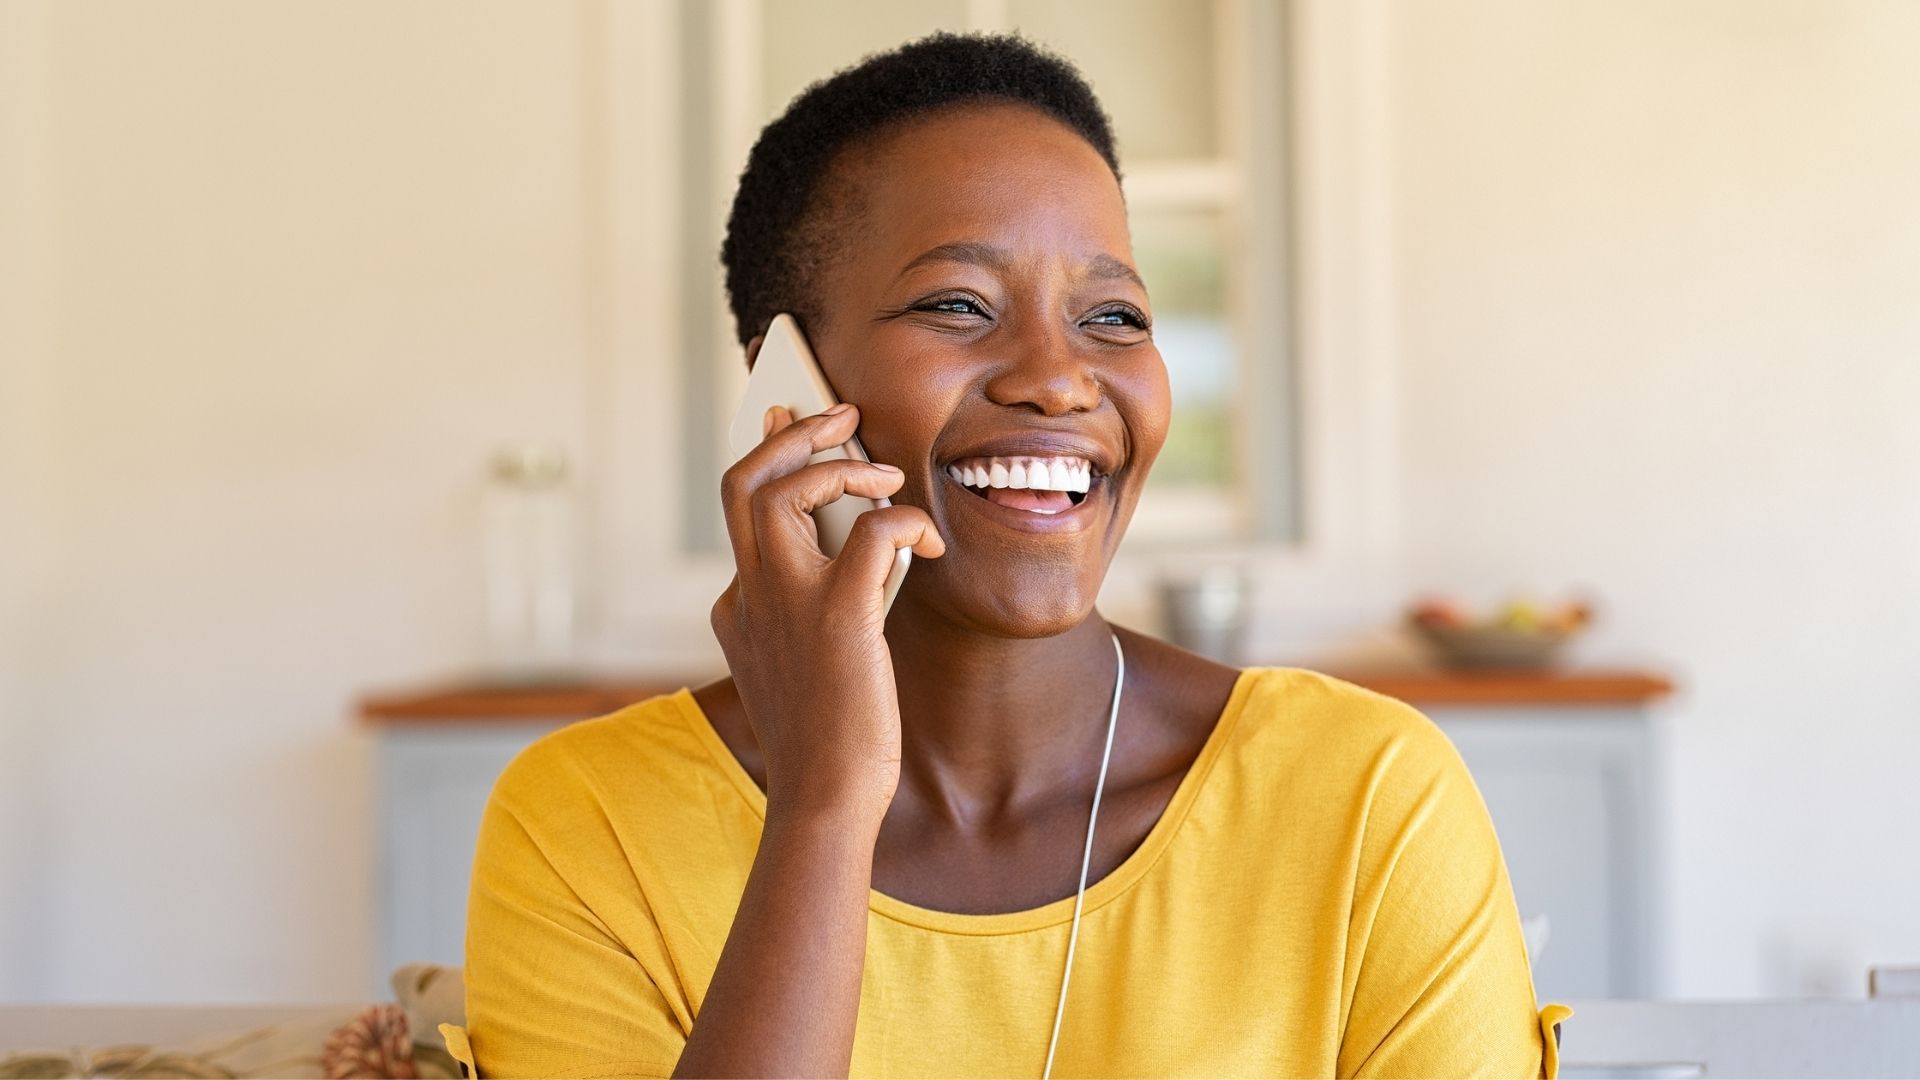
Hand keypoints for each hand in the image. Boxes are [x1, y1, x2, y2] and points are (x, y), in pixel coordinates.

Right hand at [710, 403, 944, 825]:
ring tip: (884, 475)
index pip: (739, 509)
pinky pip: (870, 532)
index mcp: (738, 607)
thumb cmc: (829, 739)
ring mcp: (785, 603)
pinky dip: (903, 521)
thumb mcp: (804, 663)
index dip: (768, 458)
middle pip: (744, 480)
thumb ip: (812, 606)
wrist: (826, 800)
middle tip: (839, 414)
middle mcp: (749, 595)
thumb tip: (859, 546)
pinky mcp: (837, 617)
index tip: (784, 421)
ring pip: (783, 489)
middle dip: (790, 433)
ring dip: (839, 465)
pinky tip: (927, 544)